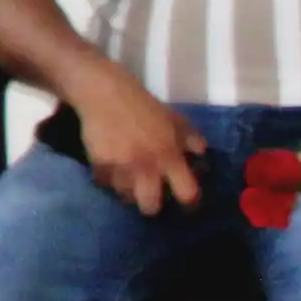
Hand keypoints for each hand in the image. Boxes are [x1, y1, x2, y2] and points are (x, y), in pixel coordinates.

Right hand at [70, 71, 202, 215]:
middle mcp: (146, 166)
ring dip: (128, 190)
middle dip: (151, 206)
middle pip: (150, 206)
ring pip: (125, 196)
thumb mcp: (173, 118)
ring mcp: (121, 167)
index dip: (188, 200)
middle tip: (149, 197)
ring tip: (128, 181)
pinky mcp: (98, 164)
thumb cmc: (142, 105)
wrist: (104, 94)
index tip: (185, 200)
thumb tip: (201, 153)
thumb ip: (189, 137)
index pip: (187, 192)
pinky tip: (111, 169)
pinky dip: (109, 179)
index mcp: (169, 156)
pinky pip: (105, 182)